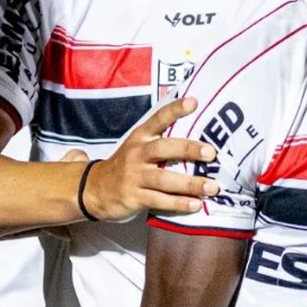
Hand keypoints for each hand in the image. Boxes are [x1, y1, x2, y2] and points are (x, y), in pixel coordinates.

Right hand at [81, 96, 217, 220]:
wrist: (95, 189)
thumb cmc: (127, 166)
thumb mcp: (138, 146)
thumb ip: (161, 140)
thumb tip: (199, 137)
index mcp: (140, 137)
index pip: (158, 119)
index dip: (175, 110)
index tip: (194, 102)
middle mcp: (137, 154)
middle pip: (163, 148)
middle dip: (188, 149)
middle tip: (211, 153)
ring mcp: (134, 176)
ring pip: (164, 179)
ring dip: (190, 183)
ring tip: (212, 187)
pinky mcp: (134, 197)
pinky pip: (160, 200)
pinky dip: (179, 203)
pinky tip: (196, 204)